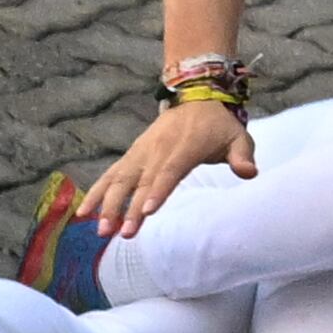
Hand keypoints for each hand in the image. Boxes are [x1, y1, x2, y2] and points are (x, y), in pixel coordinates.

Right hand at [83, 93, 249, 238]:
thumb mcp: (238, 137)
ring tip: (99, 230)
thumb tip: (249, 172)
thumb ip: (242, 156)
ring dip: (106, 205)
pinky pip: (110, 176)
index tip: (145, 212)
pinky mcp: (130, 157)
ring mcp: (140, 153)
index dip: (157, 191)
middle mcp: (157, 150)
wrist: (195, 98)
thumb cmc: (218, 125)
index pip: (169, 171)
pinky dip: (95, 193)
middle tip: (119, 233)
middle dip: (126, 208)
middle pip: (139, 182)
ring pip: (118, 180)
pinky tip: (82, 213)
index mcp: (184, 147)